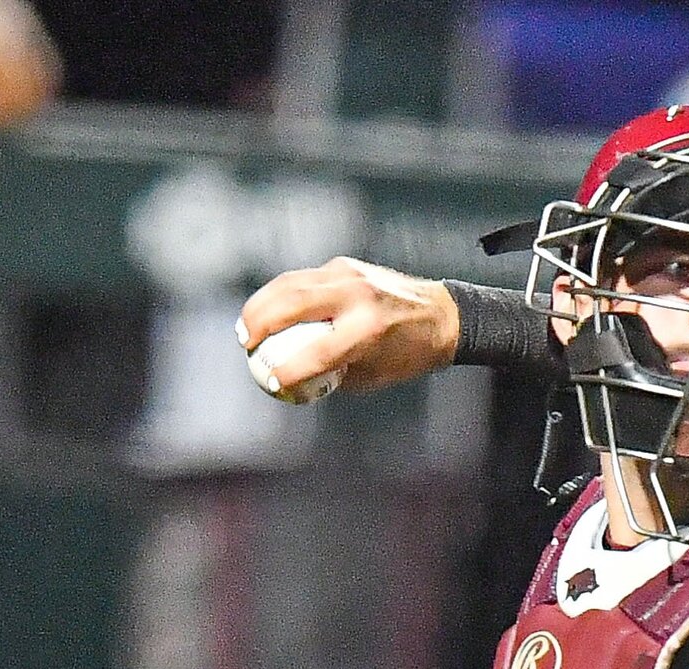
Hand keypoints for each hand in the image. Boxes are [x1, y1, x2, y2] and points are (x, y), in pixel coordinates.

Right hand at [236, 257, 459, 395]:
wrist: (443, 314)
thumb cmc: (409, 354)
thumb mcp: (373, 374)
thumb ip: (331, 374)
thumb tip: (291, 378)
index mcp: (369, 329)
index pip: (318, 352)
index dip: (288, 370)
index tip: (271, 382)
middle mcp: (357, 296)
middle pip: (293, 304)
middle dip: (260, 323)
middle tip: (245, 344)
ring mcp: (350, 274)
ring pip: (291, 283)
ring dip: (262, 304)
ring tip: (246, 328)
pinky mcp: (345, 265)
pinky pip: (303, 278)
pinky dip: (281, 294)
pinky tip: (268, 311)